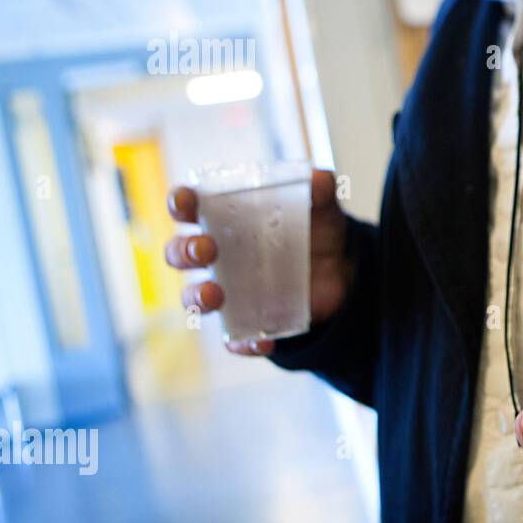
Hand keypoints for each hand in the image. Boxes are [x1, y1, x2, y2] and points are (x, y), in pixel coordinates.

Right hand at [164, 170, 351, 355]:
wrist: (343, 272)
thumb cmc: (316, 230)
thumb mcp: (322, 208)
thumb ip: (319, 191)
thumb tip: (319, 179)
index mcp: (224, 218)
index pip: (188, 208)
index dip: (179, 203)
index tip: (185, 203)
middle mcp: (217, 255)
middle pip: (179, 253)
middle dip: (184, 251)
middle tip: (207, 250)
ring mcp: (229, 289)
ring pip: (193, 297)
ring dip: (196, 297)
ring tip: (214, 295)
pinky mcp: (248, 319)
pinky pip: (234, 337)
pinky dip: (242, 342)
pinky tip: (260, 342)